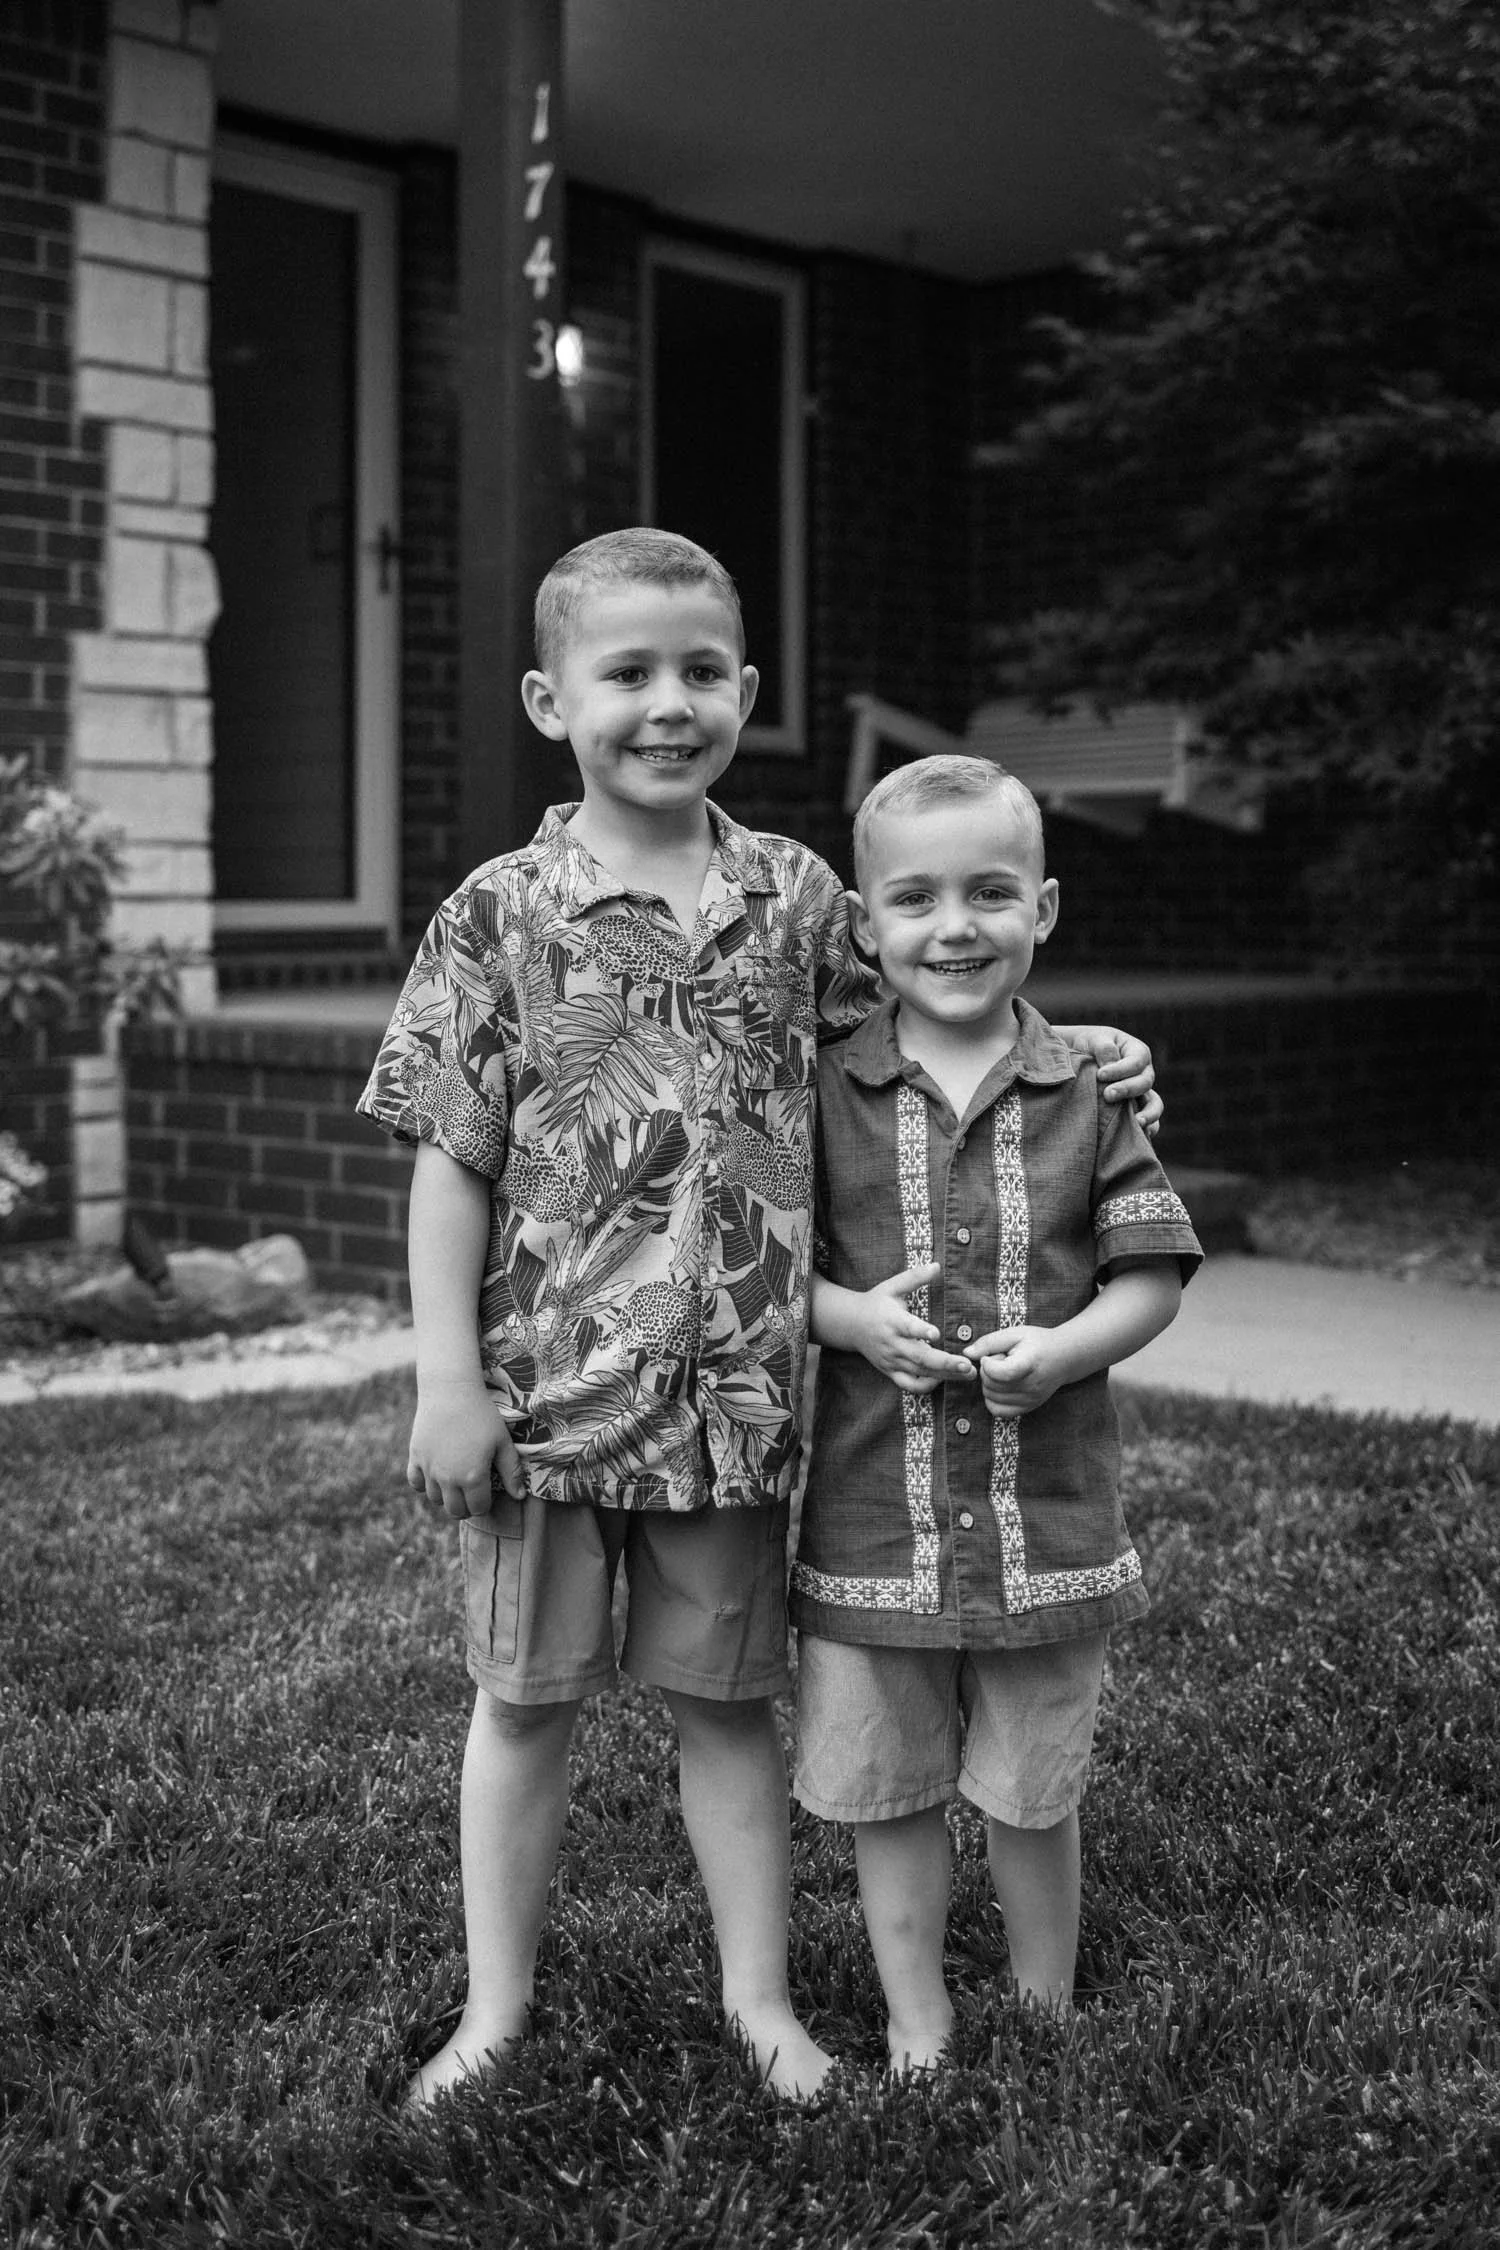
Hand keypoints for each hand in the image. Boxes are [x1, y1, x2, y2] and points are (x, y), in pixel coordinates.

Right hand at [406, 1380, 527, 1519]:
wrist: (451, 1390)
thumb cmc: (482, 1415)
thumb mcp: (502, 1442)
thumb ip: (512, 1472)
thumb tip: (520, 1497)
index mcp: (473, 1477)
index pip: (479, 1508)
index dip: (485, 1503)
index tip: (488, 1491)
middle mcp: (448, 1478)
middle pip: (456, 1510)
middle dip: (466, 1506)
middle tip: (473, 1492)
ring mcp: (429, 1469)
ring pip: (435, 1499)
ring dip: (447, 1495)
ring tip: (456, 1480)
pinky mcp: (415, 1457)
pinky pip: (416, 1483)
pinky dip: (425, 1483)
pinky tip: (436, 1473)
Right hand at [846, 1263, 977, 1393]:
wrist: (850, 1324)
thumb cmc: (876, 1302)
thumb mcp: (892, 1286)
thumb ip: (915, 1277)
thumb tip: (937, 1265)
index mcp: (892, 1320)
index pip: (907, 1327)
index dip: (921, 1331)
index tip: (936, 1333)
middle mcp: (892, 1343)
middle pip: (919, 1357)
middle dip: (945, 1362)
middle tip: (967, 1365)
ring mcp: (891, 1360)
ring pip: (919, 1373)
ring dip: (945, 1375)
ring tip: (969, 1373)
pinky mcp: (890, 1371)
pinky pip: (909, 1385)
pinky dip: (926, 1386)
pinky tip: (944, 1379)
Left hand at [967, 1324, 1074, 1417]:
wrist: (1064, 1357)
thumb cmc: (1037, 1342)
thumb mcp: (1014, 1334)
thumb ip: (989, 1342)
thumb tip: (967, 1354)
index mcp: (1029, 1364)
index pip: (1001, 1373)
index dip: (988, 1364)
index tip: (992, 1355)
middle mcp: (1031, 1386)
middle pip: (991, 1385)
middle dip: (987, 1371)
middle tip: (1001, 1361)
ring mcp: (1030, 1400)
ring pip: (991, 1397)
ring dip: (989, 1383)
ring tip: (1004, 1372)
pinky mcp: (1028, 1408)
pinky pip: (998, 1411)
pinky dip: (992, 1399)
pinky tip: (1000, 1385)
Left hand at [1076, 1026, 1161, 1138]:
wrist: (1076, 1058)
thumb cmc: (1086, 1046)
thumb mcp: (1093, 1039)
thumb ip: (1104, 1048)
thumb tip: (1111, 1065)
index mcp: (1136, 1052)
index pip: (1136, 1062)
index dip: (1121, 1070)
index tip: (1100, 1075)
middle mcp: (1142, 1073)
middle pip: (1145, 1083)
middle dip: (1128, 1089)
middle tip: (1107, 1095)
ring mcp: (1140, 1093)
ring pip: (1154, 1104)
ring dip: (1149, 1114)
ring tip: (1137, 1122)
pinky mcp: (1134, 1109)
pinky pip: (1148, 1120)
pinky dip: (1149, 1127)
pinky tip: (1140, 1135)